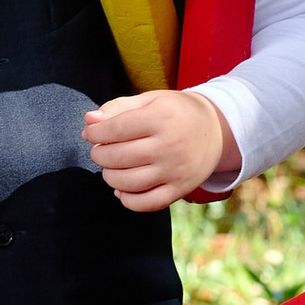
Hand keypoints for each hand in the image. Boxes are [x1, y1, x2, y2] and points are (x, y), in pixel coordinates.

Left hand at [82, 88, 237, 210]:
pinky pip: (146, 203)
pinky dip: (127, 199)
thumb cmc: (175, 112)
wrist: (216, 130)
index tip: (91, 133)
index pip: (115, 129)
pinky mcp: (180, 189)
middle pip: (118, 157)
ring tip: (110, 167)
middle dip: (99, 154)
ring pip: (128, 183)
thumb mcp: (150, 100)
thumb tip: (88, 120)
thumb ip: (117, 108)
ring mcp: (176, 170)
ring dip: (109, 176)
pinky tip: (122, 188)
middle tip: (100, 150)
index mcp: (161, 117)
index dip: (95, 133)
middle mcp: (169, 145)